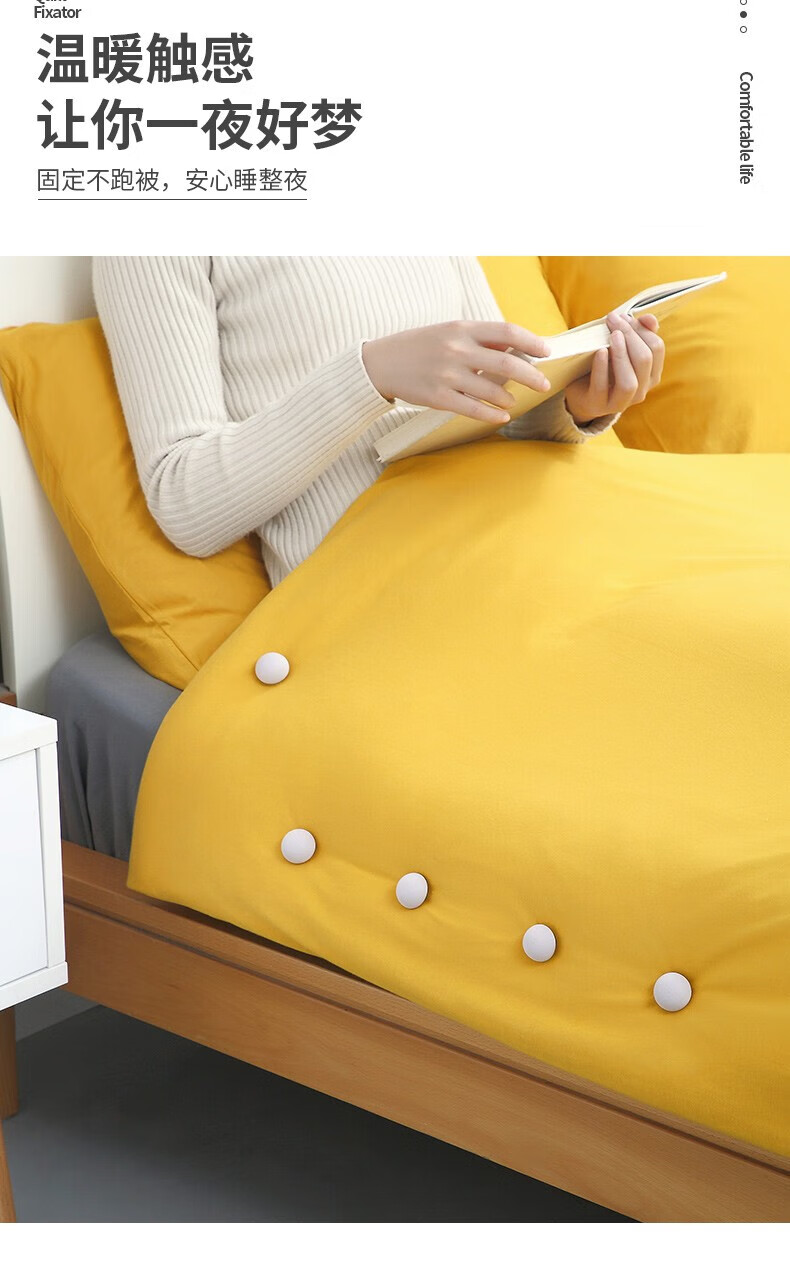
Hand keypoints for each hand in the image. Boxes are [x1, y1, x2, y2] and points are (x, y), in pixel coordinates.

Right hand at [361, 321, 552, 425]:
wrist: (380, 362)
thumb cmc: (418, 346)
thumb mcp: (448, 331)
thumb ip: (479, 337)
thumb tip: (514, 346)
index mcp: (462, 328)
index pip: (507, 332)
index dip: (531, 341)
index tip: (546, 351)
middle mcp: (457, 350)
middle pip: (507, 363)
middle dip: (531, 375)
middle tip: (543, 383)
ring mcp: (448, 375)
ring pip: (493, 390)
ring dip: (508, 397)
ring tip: (512, 400)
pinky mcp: (438, 398)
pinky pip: (473, 409)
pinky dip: (492, 414)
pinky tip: (501, 416)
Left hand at [564, 311, 664, 424]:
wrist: (580, 390)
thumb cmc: (604, 364)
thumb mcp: (621, 346)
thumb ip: (638, 332)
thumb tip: (650, 318)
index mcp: (651, 375)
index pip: (656, 349)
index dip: (642, 329)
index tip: (624, 316)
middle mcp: (641, 391)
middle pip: (644, 360)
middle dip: (630, 335)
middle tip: (613, 319)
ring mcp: (620, 402)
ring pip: (629, 381)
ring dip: (621, 354)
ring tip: (612, 335)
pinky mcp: (598, 405)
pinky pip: (602, 386)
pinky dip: (602, 367)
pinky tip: (600, 351)